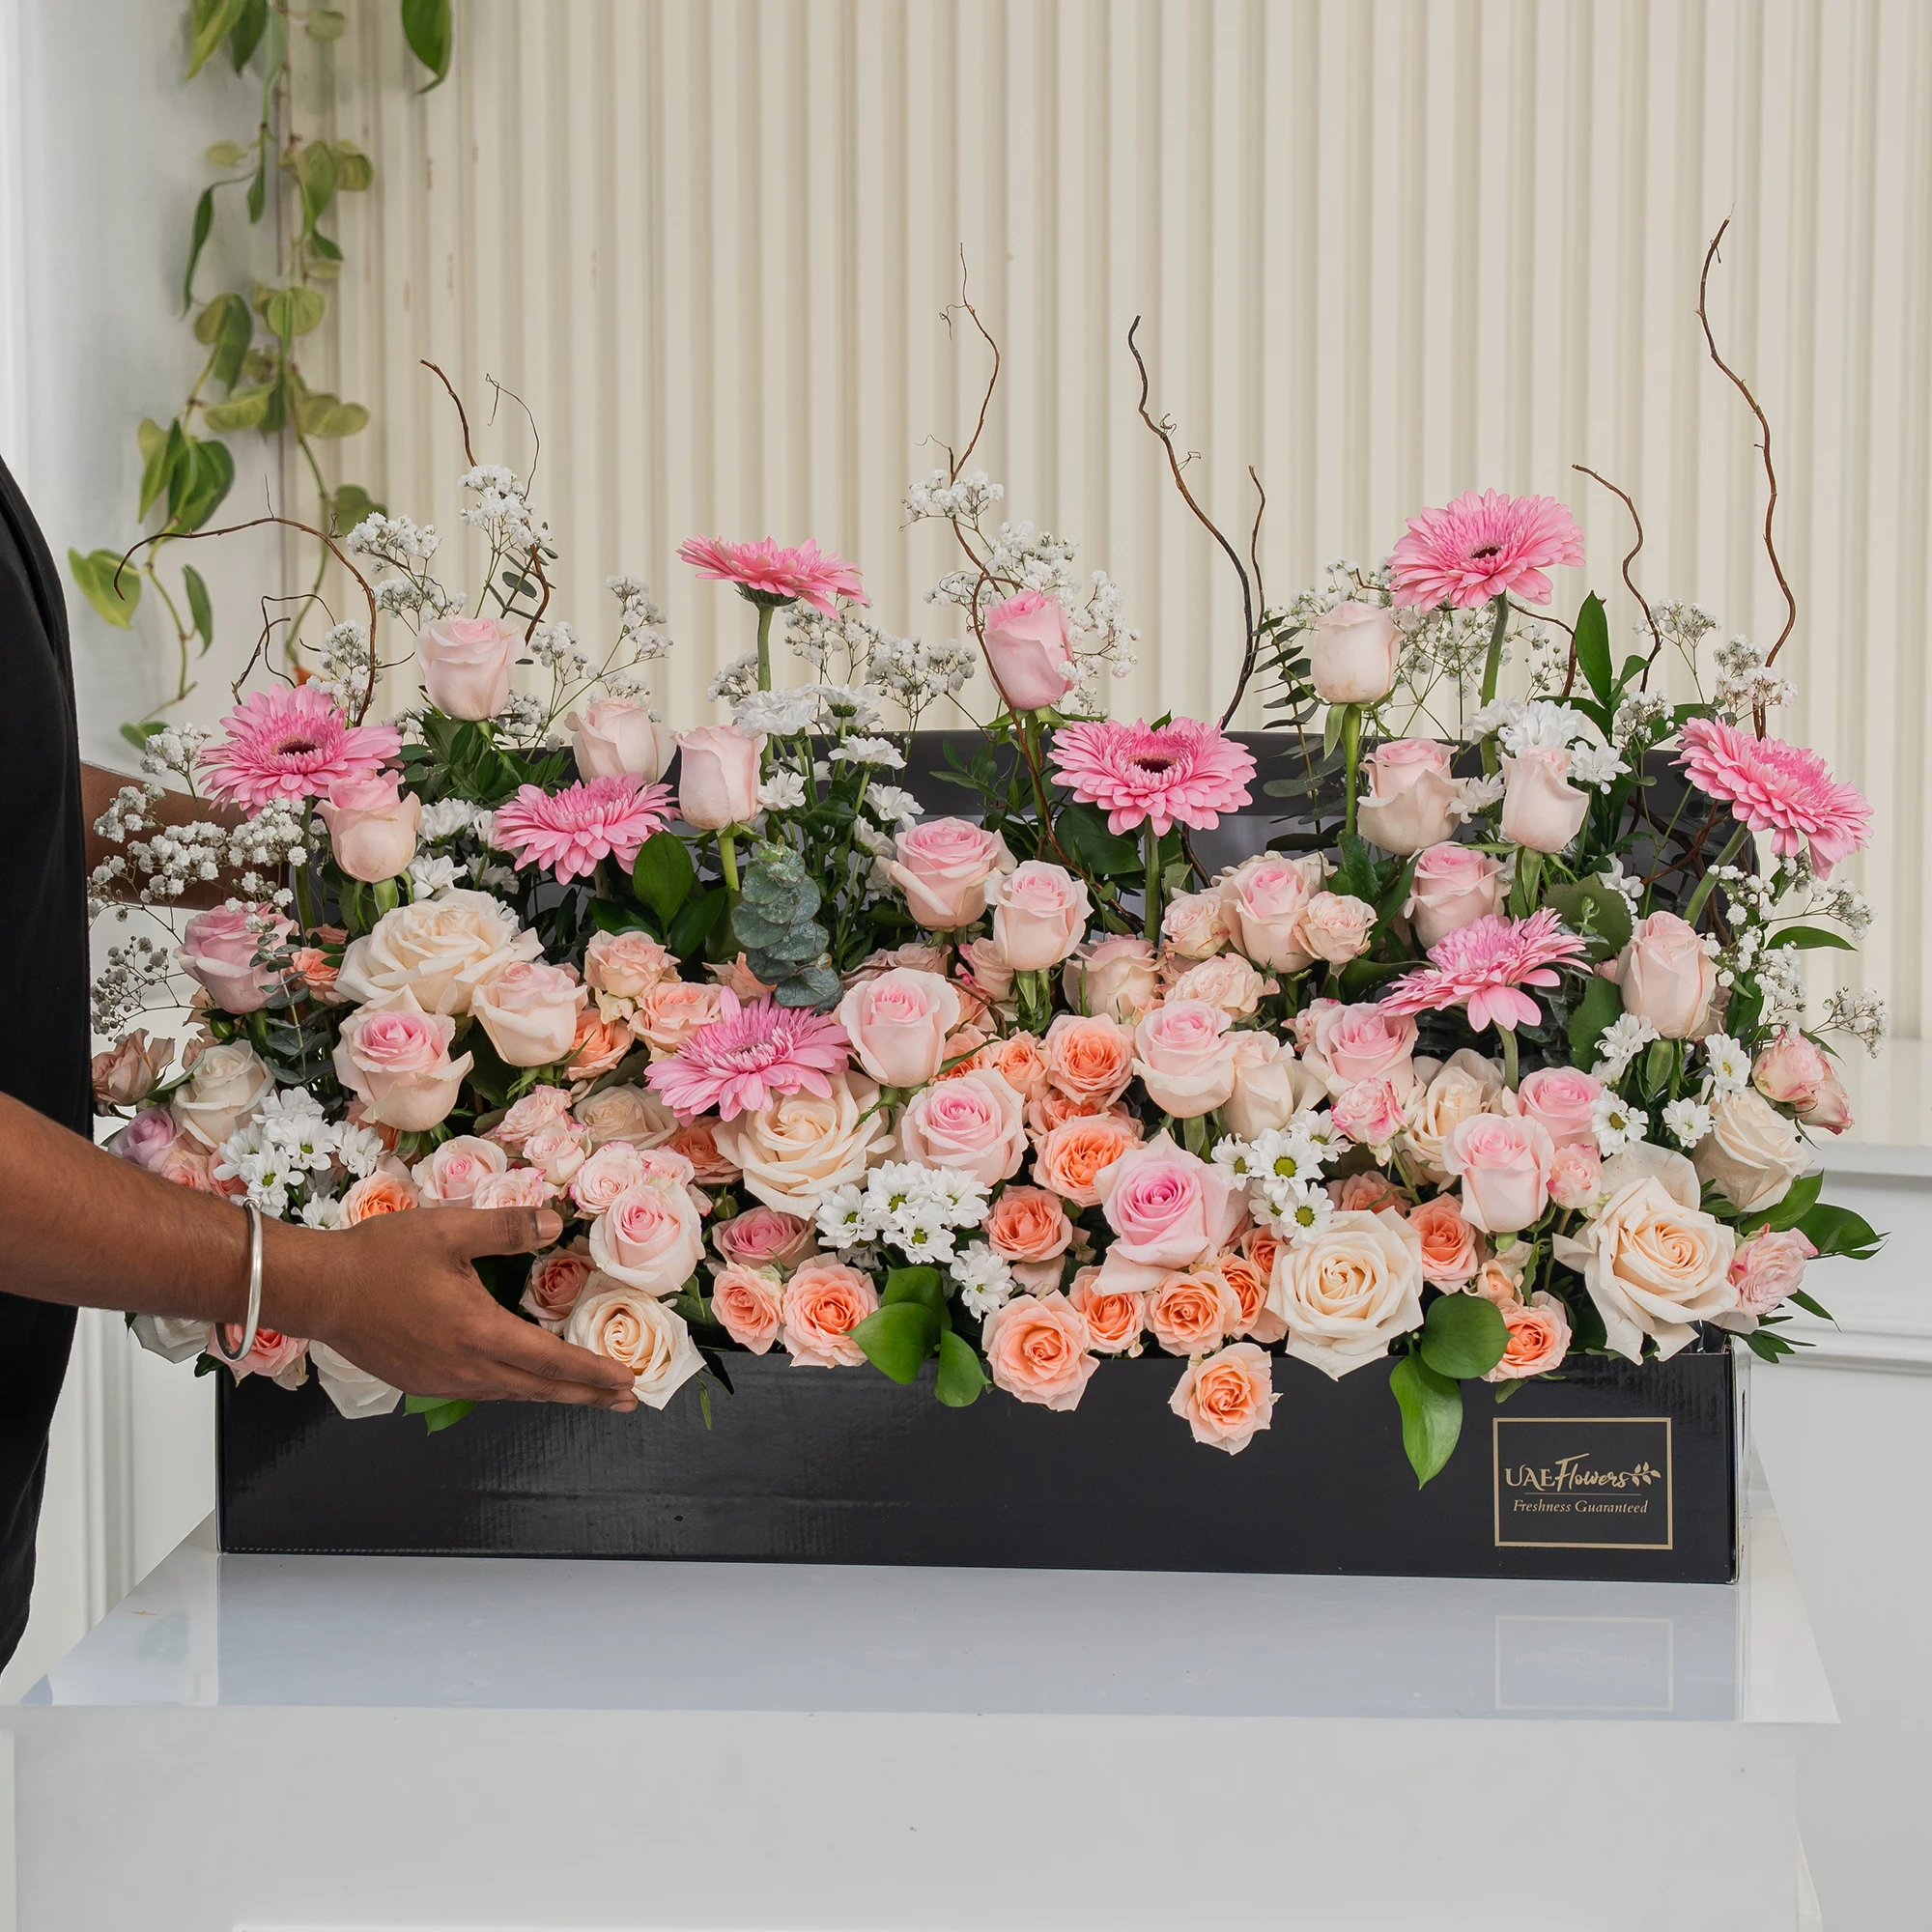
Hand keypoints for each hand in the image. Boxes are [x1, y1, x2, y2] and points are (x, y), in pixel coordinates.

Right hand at [268, 1204, 637, 1411]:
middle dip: (586, 1395)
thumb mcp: (448, 1229)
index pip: (550, 1360)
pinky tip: (524, 1381)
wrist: (318, 1290)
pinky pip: (482, 1390)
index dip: (591, 1372)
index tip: (627, 1382)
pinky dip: (515, 1388)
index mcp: (477, 1332)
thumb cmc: (381, 1257)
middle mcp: (464, 1368)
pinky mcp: (421, 1382)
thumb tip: (555, 1222)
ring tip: (587, 1395)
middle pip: (538, 1387)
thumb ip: (506, 1228)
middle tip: (627, 1402)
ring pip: (510, 1392)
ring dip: (552, 1394)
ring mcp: (440, 1381)